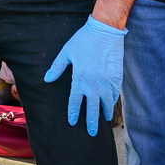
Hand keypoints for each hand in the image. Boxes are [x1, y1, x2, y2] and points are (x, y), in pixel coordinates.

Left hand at [44, 15, 126, 136]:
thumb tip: (46, 79)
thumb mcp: (67, 52)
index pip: (75, 101)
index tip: (73, 122)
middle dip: (92, 122)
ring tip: (104, 120)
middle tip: (92, 133)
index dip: (74, 113)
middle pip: (92, 108)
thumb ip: (57, 67)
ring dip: (105, 112)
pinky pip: (115, 94)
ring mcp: (107, 82)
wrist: (105, 31)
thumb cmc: (84, 40)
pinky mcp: (117, 77)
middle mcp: (93, 84)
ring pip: (106, 103)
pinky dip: (113, 101)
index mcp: (79, 79)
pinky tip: (111, 104)